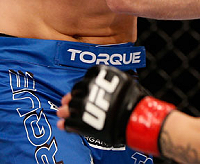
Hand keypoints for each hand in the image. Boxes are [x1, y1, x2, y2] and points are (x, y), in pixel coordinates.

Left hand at [57, 65, 174, 155]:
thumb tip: (97, 83)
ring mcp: (86, 103)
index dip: (83, 84)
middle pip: (77, 90)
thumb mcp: (125, 81)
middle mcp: (92, 86)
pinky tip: (65, 125)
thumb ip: (109, 81)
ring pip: (71, 106)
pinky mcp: (83, 121)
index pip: (87, 76)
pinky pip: (70, 122)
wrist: (137, 118)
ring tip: (62, 112)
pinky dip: (66, 124)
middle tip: (69, 101)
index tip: (82, 89)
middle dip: (73, 96)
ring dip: (66, 110)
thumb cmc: (135, 100)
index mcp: (102, 74)